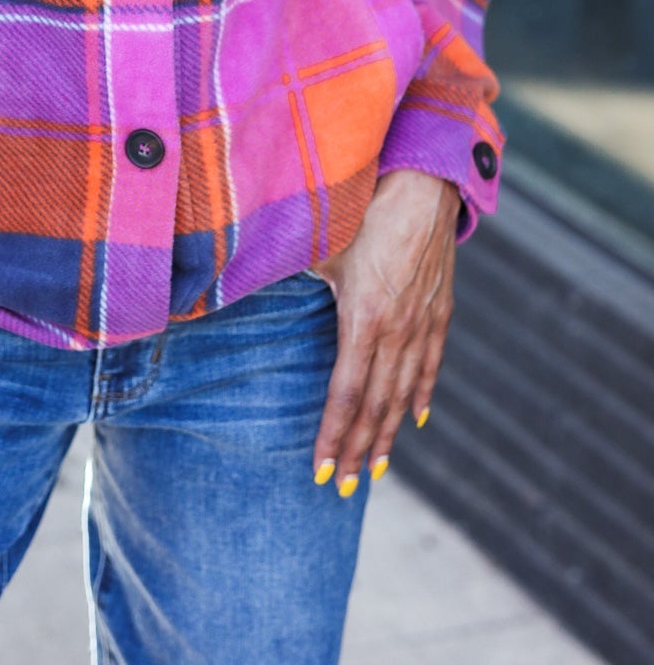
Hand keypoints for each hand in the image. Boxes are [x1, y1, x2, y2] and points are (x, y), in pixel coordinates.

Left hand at [311, 168, 459, 494]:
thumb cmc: (363, 205)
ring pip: (405, 392)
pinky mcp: (440, 308)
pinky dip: (422, 394)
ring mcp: (424, 321)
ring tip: (374, 468)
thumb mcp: (319, 241)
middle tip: (343, 487)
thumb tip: (227, 282)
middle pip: (376, 405)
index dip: (333, 434)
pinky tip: (415, 419)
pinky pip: (432, 363)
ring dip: (388, 433)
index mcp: (364, 317)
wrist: (424, 181)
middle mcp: (398, 329)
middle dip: (357, 450)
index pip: (347, 393)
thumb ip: (282, 269)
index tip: (320, 469)